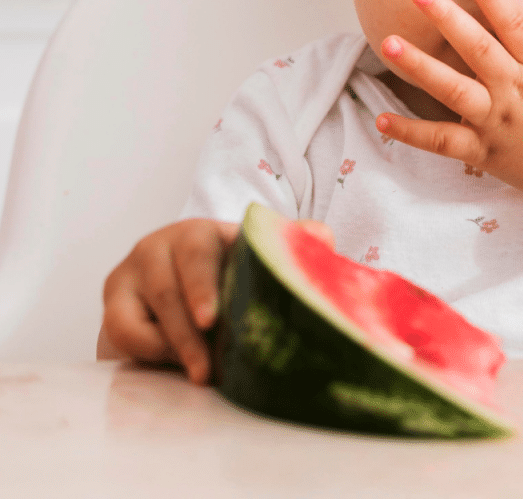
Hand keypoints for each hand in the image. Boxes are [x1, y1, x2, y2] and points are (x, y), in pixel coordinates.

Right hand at [101, 219, 335, 383]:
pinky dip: (148, 351)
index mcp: (202, 234)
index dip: (203, 286)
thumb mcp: (256, 264)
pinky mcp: (113, 303)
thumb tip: (321, 237)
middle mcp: (162, 246)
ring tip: (202, 375)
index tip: (211, 320)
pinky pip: (122, 329)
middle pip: (169, 286)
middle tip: (206, 366)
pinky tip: (174, 365)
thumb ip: (290, 248)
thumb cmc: (230, 281)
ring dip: (175, 347)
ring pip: (146, 314)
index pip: (199, 251)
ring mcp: (132, 273)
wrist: (181, 303)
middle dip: (188, 330)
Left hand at [375, 0, 522, 204]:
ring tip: (388, 43)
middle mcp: (517, 93)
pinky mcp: (485, 153)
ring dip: (419, 67)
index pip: (514, 26)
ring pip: (452, 91)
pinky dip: (412, 134)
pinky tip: (383, 120)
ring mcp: (497, 124)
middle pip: (476, 50)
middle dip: (446, 19)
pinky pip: (442, 142)